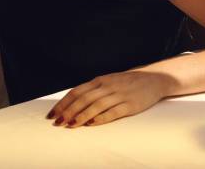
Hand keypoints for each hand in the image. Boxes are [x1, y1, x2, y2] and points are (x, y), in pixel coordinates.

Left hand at [46, 69, 168, 127]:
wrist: (152, 80)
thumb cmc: (126, 83)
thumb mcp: (108, 82)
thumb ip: (93, 91)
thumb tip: (73, 103)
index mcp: (100, 81)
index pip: (76, 91)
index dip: (63, 103)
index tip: (52, 114)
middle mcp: (107, 86)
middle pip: (83, 98)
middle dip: (68, 110)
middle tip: (57, 122)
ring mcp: (118, 95)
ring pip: (96, 105)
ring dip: (81, 115)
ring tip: (70, 125)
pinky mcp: (130, 105)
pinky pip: (113, 112)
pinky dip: (101, 118)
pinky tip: (92, 124)